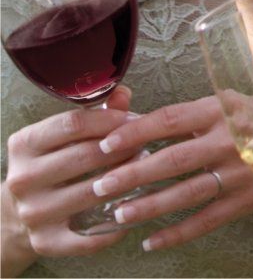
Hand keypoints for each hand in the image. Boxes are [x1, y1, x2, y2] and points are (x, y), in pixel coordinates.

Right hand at [2, 86, 138, 264]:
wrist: (21, 211)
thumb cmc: (56, 163)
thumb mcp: (65, 135)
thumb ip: (96, 114)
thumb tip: (123, 93)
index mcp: (24, 144)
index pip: (72, 123)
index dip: (110, 119)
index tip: (137, 119)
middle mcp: (22, 179)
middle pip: (85, 156)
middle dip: (124, 148)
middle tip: (148, 144)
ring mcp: (32, 212)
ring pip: (92, 193)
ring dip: (127, 181)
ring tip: (147, 170)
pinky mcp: (45, 241)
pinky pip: (88, 236)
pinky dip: (116, 224)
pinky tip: (134, 209)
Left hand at [91, 93, 252, 250]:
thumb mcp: (228, 104)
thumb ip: (188, 114)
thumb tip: (132, 121)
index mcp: (221, 111)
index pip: (171, 119)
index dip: (136, 131)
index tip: (105, 144)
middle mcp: (231, 141)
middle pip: (174, 159)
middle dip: (134, 173)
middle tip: (101, 185)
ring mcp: (241, 172)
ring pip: (188, 193)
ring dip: (151, 206)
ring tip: (119, 214)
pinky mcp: (248, 199)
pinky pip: (208, 220)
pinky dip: (178, 233)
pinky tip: (151, 241)